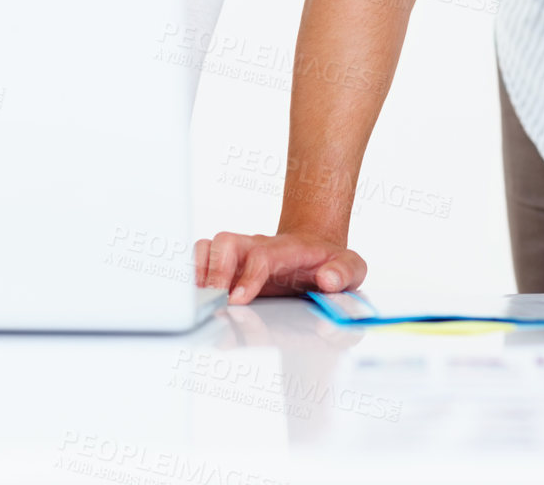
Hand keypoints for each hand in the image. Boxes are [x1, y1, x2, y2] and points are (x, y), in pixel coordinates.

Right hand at [194, 231, 367, 303]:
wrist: (316, 249)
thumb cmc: (330, 262)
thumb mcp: (351, 267)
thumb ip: (345, 272)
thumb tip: (329, 280)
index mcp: (286, 249)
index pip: (261, 255)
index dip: (248, 276)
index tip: (238, 300)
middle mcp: (257, 247)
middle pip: (226, 242)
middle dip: (216, 271)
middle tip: (215, 302)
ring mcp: (240, 254)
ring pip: (208, 246)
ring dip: (199, 272)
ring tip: (199, 301)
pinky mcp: (227, 265)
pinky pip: (200, 259)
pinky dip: (192, 276)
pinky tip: (195, 299)